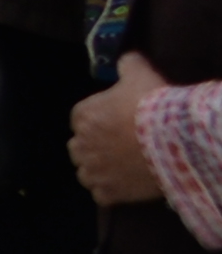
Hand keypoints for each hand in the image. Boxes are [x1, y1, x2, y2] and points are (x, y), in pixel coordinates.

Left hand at [75, 54, 170, 208]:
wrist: (174, 140)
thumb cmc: (153, 105)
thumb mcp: (140, 74)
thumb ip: (127, 65)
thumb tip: (126, 58)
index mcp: (83, 116)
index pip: (79, 119)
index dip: (97, 120)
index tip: (114, 122)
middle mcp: (81, 145)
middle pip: (79, 147)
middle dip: (93, 146)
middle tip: (117, 146)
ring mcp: (93, 171)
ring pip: (85, 173)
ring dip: (97, 170)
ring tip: (118, 167)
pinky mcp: (108, 193)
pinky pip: (100, 195)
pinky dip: (109, 192)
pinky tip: (124, 185)